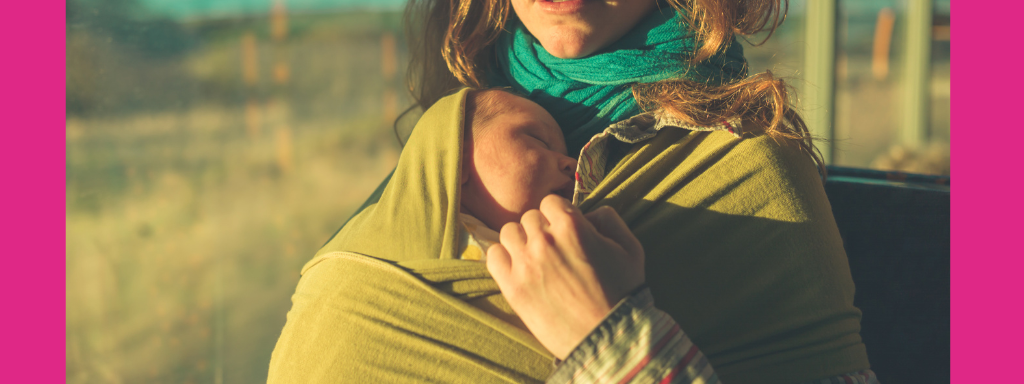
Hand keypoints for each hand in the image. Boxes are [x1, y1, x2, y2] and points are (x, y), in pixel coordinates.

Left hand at [486, 195, 644, 358]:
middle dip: (542, 229)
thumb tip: (588, 211)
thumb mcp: (630, 247)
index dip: (558, 215)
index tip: (565, 231)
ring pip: (508, 233)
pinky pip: (493, 256)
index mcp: (572, 226)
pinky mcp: (512, 287)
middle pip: (529, 218)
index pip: (550, 202)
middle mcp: (544, 240)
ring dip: (521, 241)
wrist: (609, 338)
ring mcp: (525, 264)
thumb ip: (609, 218)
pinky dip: (503, 258)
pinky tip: (519, 269)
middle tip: (554, 250)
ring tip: (535, 259)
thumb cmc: (623, 292)